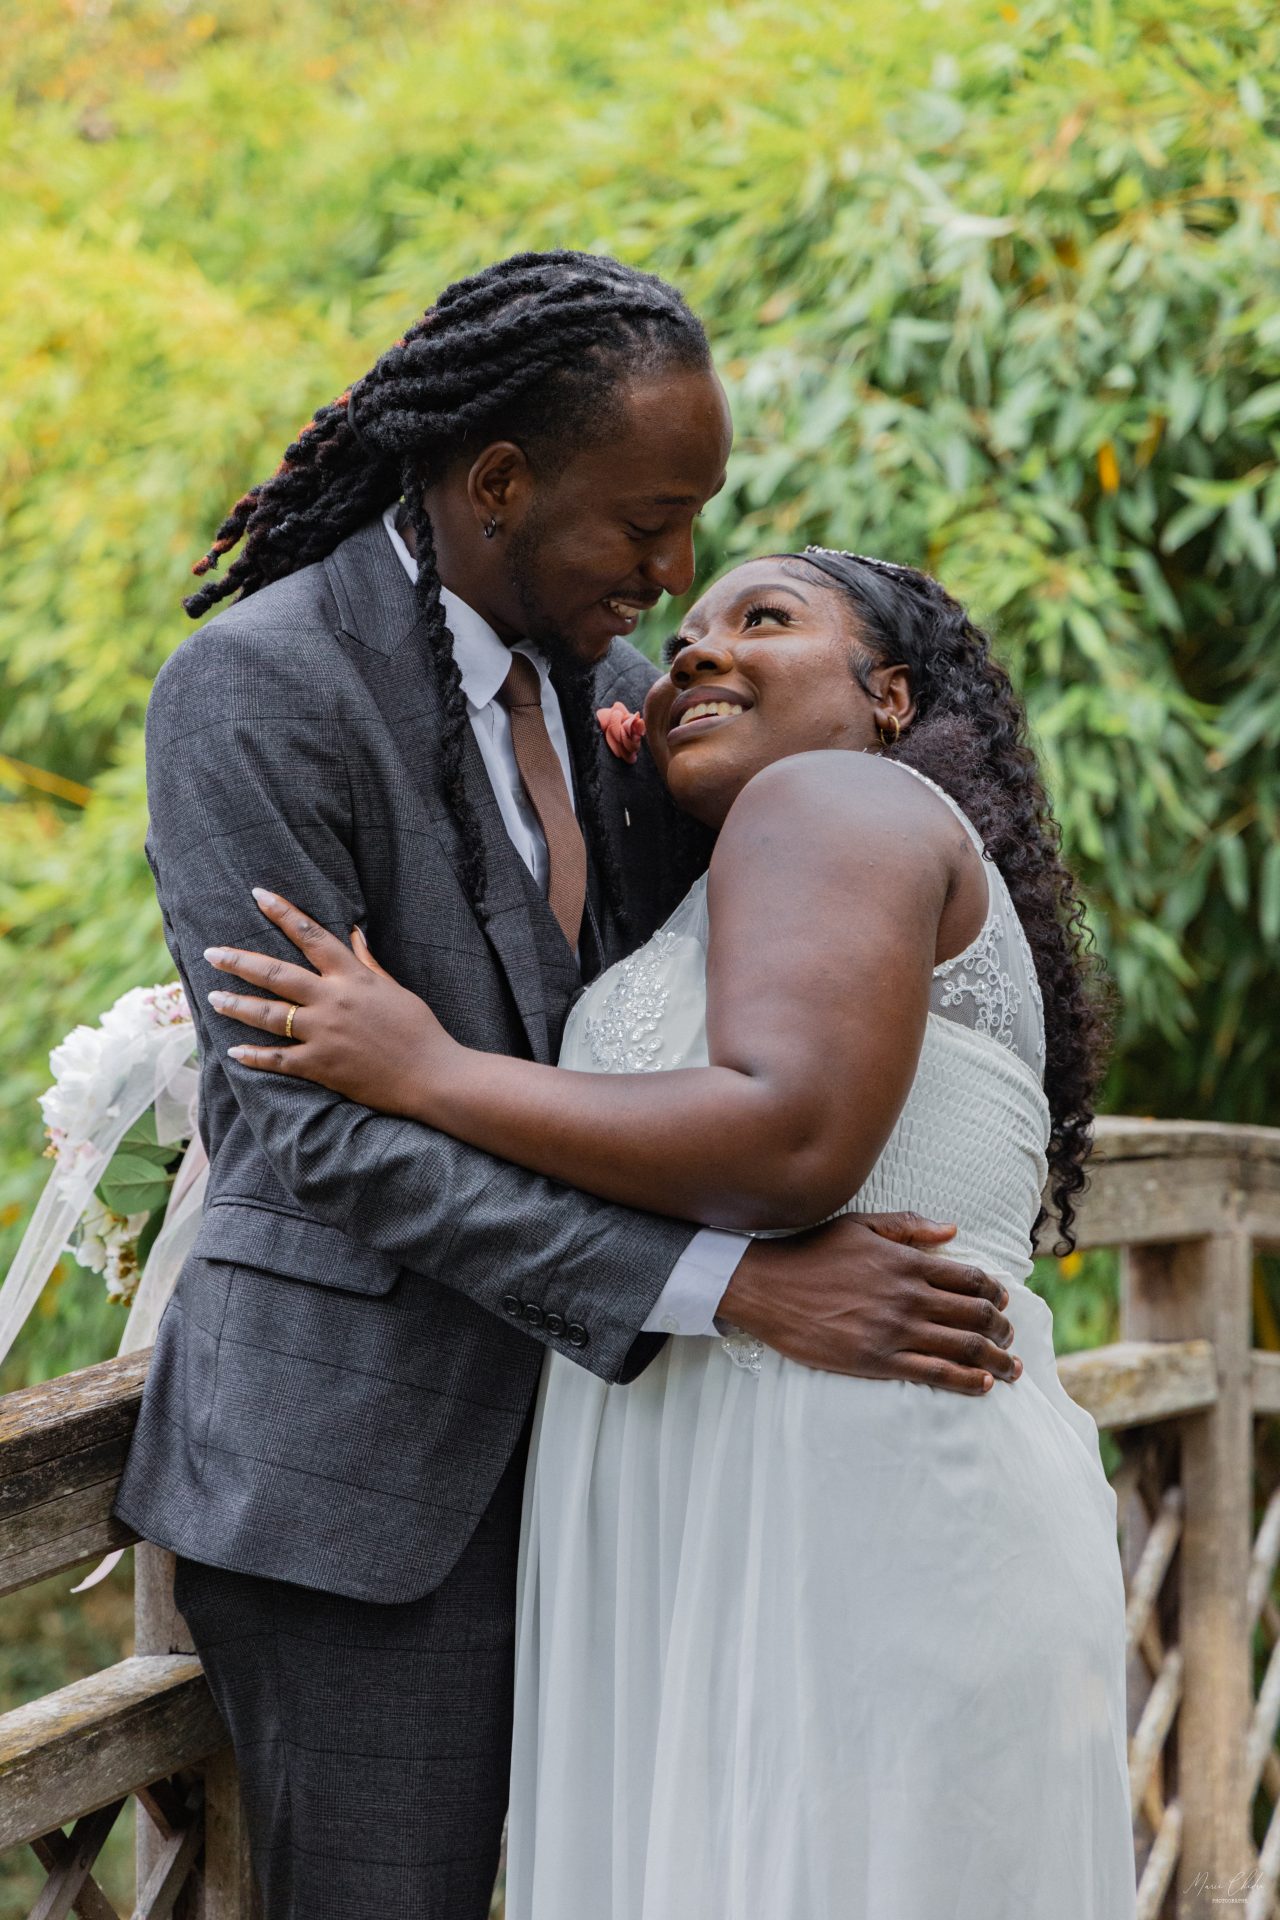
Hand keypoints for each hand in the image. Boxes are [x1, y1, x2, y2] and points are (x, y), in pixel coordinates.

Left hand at [203, 888, 459, 1114]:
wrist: (432, 1075)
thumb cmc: (420, 1029)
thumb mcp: (394, 988)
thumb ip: (368, 962)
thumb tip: (354, 933)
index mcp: (353, 977)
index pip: (311, 936)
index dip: (283, 913)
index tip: (258, 895)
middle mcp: (333, 1000)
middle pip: (276, 974)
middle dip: (239, 961)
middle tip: (212, 953)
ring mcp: (324, 1034)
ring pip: (270, 1014)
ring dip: (238, 1004)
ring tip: (214, 997)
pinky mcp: (321, 1066)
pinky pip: (279, 1059)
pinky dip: (255, 1055)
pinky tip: (234, 1051)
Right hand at [720, 1210, 1021, 1395]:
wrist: (767, 1287)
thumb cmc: (813, 1253)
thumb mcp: (861, 1226)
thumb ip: (910, 1227)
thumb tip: (952, 1230)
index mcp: (906, 1262)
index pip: (970, 1279)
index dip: (995, 1293)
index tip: (1002, 1303)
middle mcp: (907, 1296)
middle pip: (975, 1315)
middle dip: (1002, 1328)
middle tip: (1009, 1338)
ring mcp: (893, 1330)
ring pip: (963, 1347)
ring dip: (996, 1359)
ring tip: (1010, 1367)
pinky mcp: (876, 1360)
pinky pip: (935, 1374)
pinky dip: (967, 1381)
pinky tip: (984, 1384)